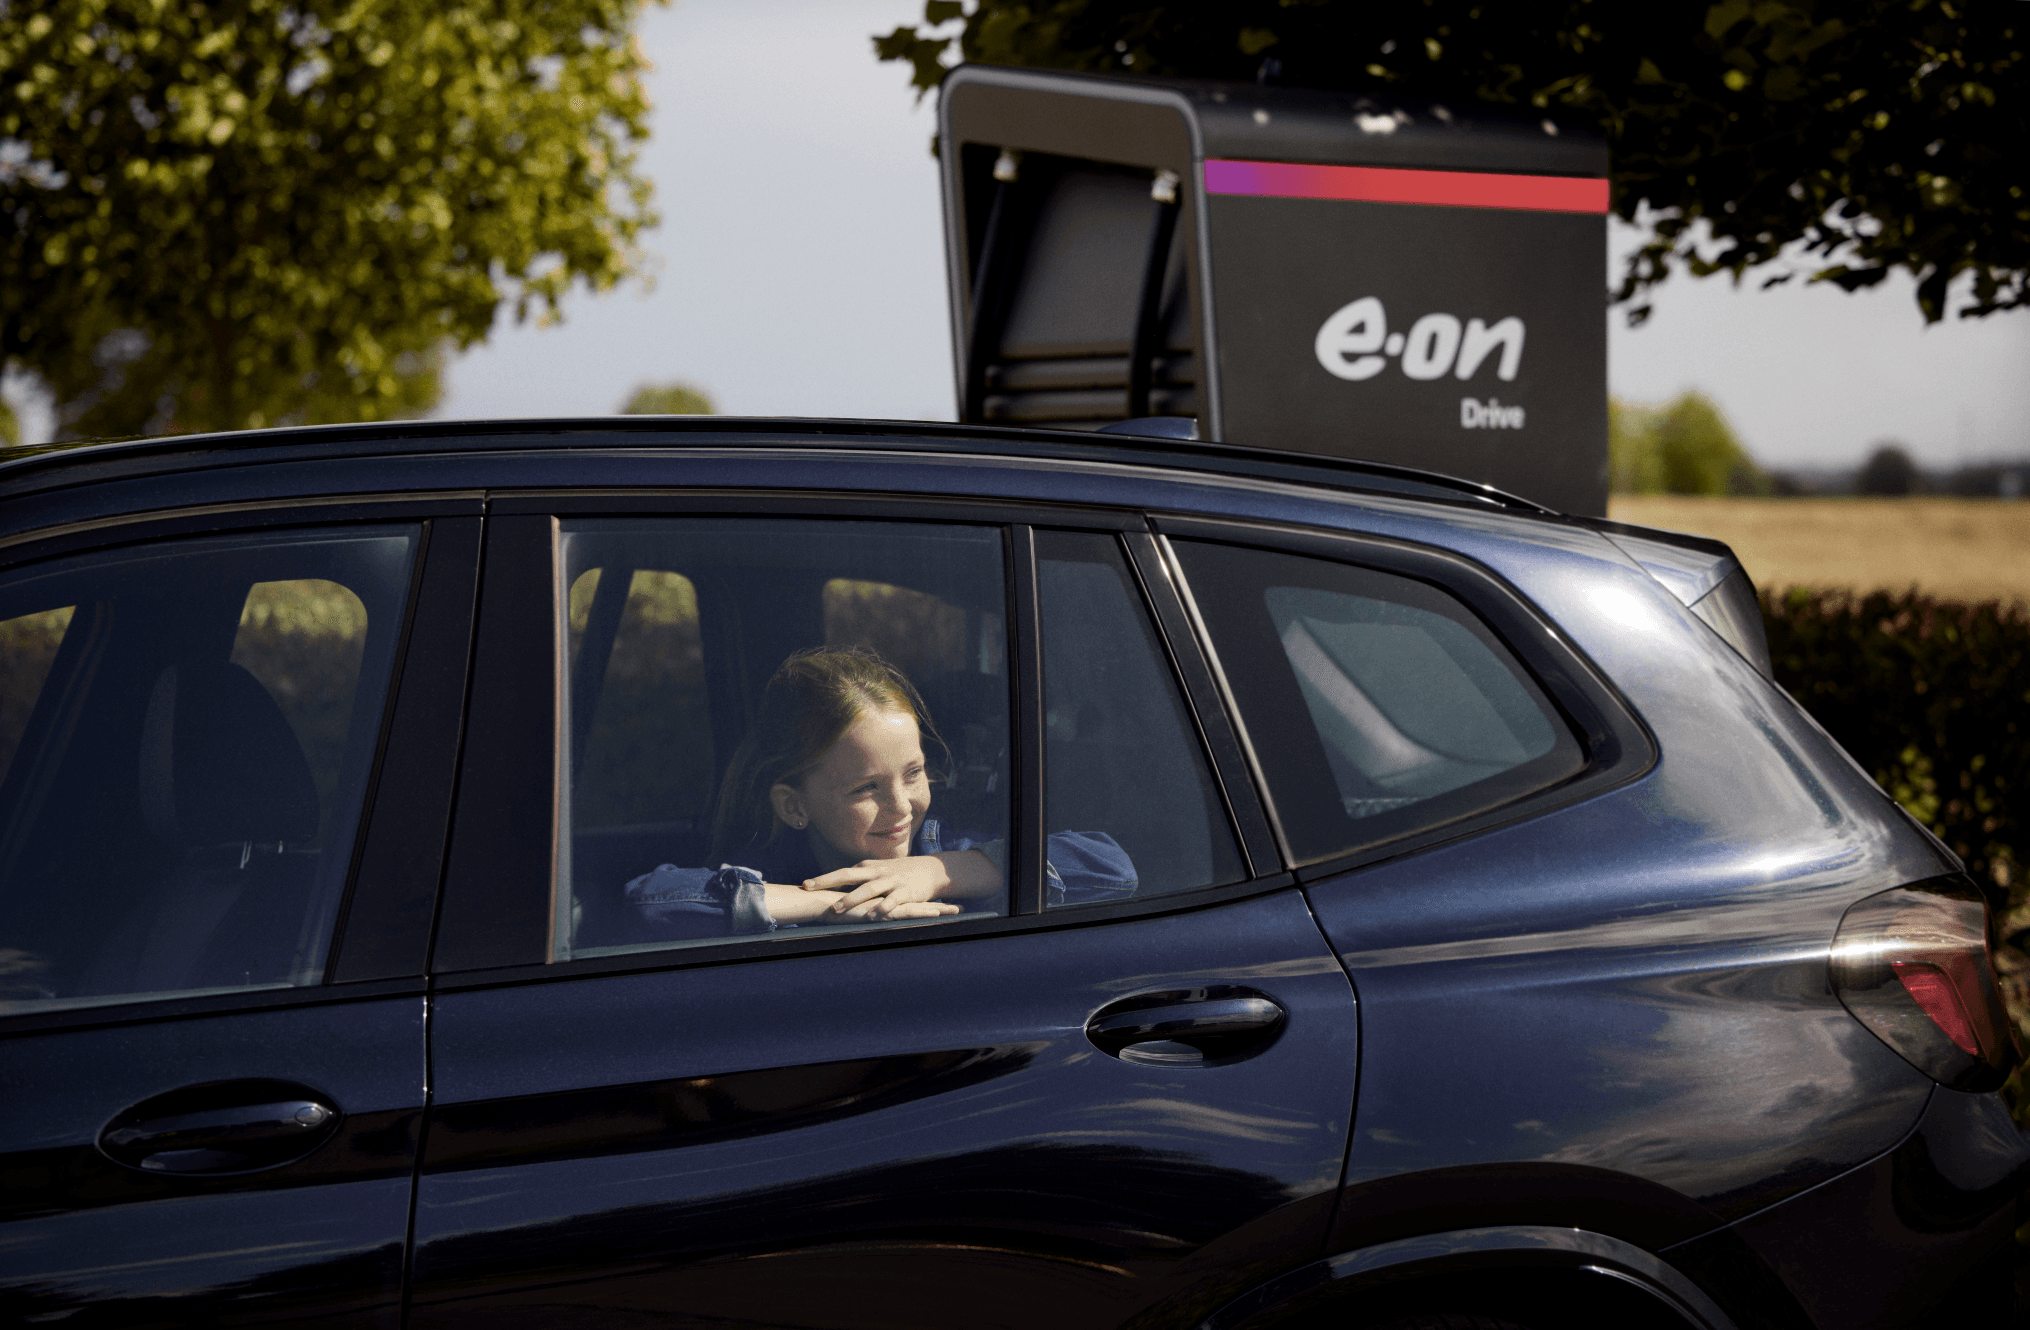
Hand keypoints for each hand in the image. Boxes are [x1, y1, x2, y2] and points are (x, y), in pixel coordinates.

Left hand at [804, 855, 955, 918]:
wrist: (932, 870)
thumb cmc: (900, 873)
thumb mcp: (879, 871)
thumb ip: (860, 879)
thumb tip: (836, 888)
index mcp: (868, 868)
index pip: (841, 873)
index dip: (823, 878)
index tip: (804, 885)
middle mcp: (877, 872)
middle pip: (849, 875)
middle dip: (828, 881)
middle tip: (810, 888)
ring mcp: (891, 881)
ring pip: (868, 888)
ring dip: (851, 898)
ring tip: (837, 908)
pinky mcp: (906, 892)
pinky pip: (892, 901)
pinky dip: (882, 908)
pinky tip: (872, 916)